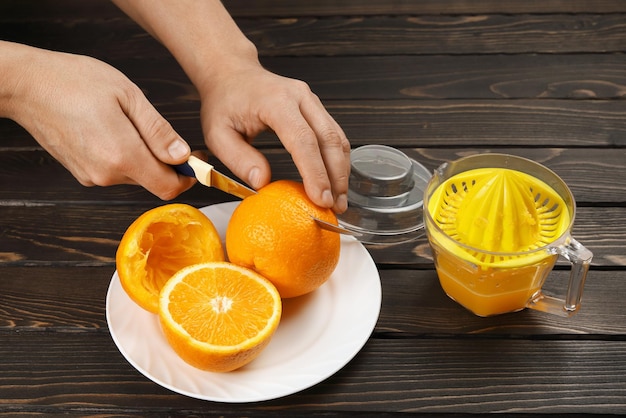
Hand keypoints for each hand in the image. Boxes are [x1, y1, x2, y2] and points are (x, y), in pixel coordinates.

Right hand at [3, 43, 193, 199]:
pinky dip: (124, 156)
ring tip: (132, 124)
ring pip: (134, 175)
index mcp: (122, 156)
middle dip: (166, 163)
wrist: (25, 85)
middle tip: (168, 136)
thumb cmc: (74, 81)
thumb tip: (182, 155)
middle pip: (152, 181)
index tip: (194, 162)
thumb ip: (158, 131)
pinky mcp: (81, 172)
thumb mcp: (129, 96)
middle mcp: (106, 174)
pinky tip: (114, 130)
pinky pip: (115, 171)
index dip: (186, 178)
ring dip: (143, 158)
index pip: (167, 187)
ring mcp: (91, 176)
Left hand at [198, 63, 350, 212]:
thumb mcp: (217, 133)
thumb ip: (238, 159)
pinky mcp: (316, 108)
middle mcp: (300, 97)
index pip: (303, 140)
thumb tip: (263, 182)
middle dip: (336, 177)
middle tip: (334, 208)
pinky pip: (334, 135)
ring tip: (339, 201)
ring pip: (338, 138)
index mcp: (276, 102)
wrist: (232, 74)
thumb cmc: (224, 102)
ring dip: (342, 172)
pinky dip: (338, 161)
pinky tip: (336, 182)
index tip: (321, 199)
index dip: (315, 172)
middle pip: (329, 140)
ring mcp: (311, 101)